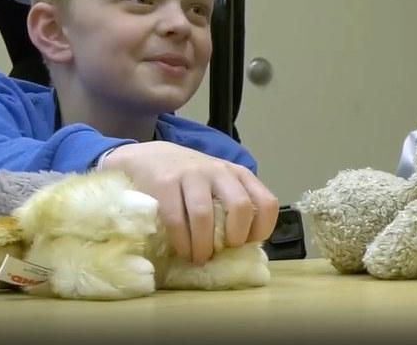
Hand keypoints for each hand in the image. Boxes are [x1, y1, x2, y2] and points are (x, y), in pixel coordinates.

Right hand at [102, 142, 278, 264]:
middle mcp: (220, 171)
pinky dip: (182, 242)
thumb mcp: (219, 185)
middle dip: (234, 237)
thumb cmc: (191, 181)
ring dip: (203, 246)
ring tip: (199, 258)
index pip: (267, 203)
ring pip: (205, 215)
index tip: (247, 245)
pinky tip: (183, 251)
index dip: (262, 229)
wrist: (150, 157)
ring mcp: (192, 174)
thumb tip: (245, 249)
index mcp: (239, 175)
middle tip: (223, 251)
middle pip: (241, 206)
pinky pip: (176, 219)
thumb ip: (233, 206)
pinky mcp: (165, 183)